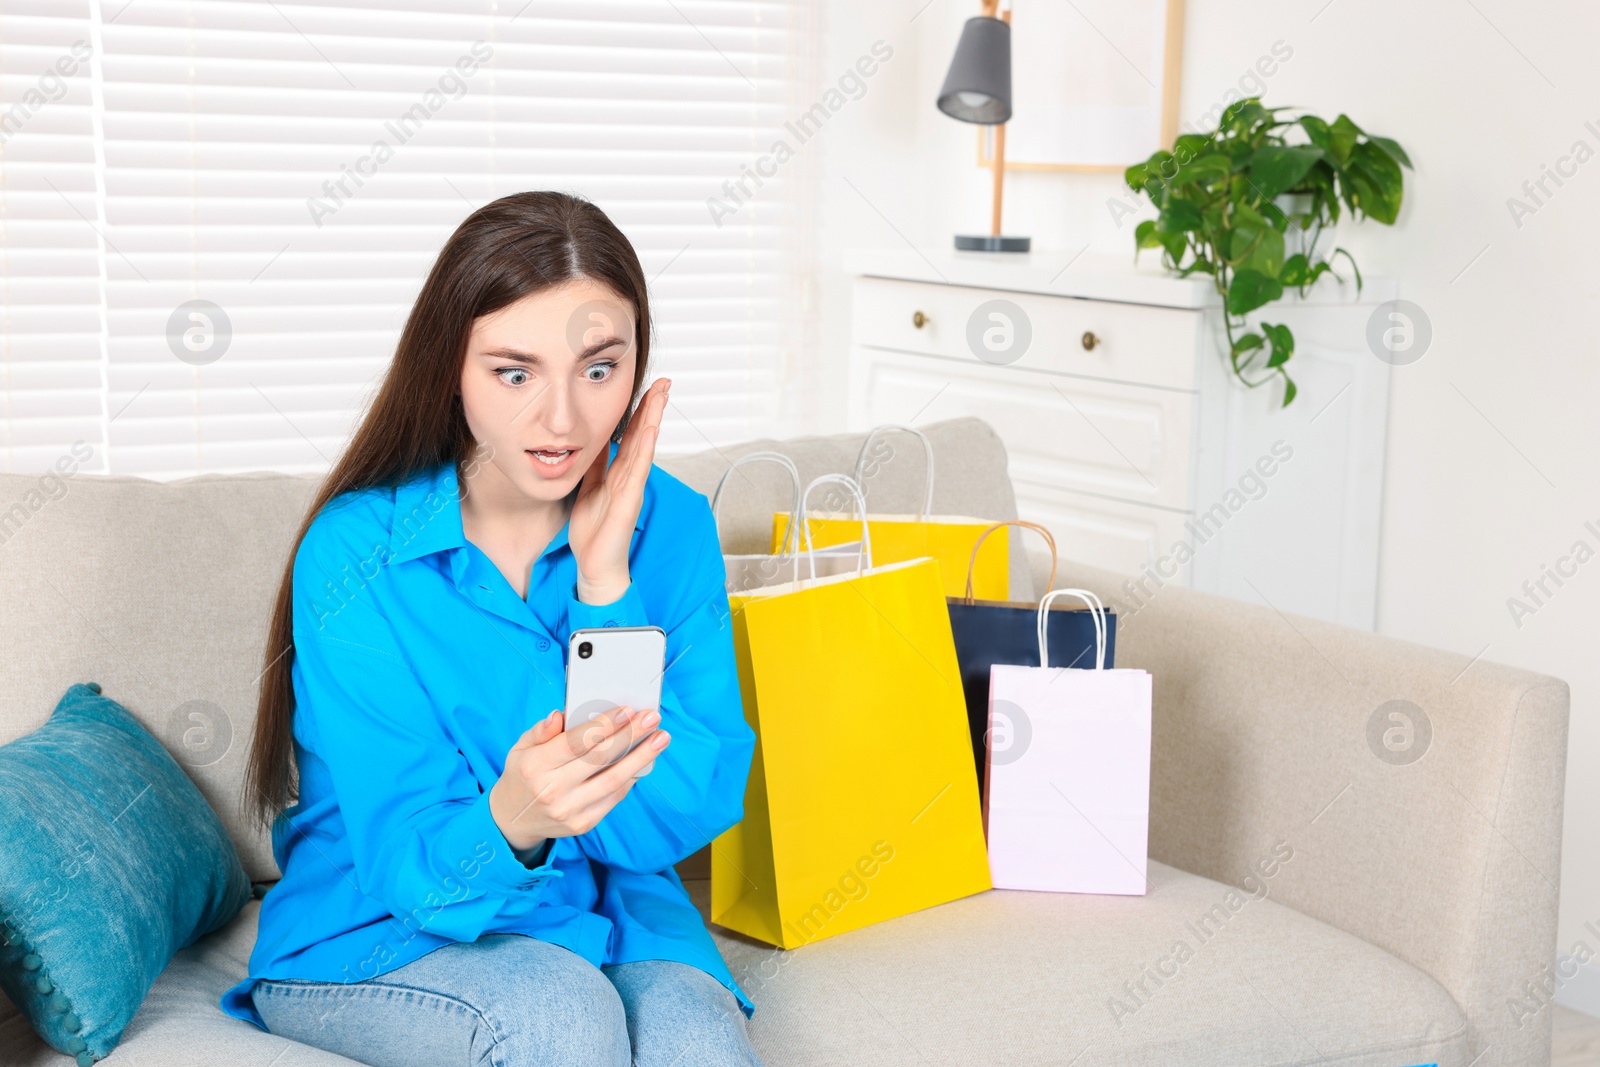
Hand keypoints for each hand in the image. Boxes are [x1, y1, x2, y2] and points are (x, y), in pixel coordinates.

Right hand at [489, 705, 671, 852]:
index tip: (627, 710)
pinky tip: (645, 760)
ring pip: (613, 780)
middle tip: (653, 717)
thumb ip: (541, 731)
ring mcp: (570, 810)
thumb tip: (561, 715)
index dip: (604, 726)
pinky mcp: (583, 824)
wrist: (512, 820)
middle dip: (631, 735)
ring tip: (661, 738)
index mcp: (535, 766)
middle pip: (600, 759)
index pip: (575, 743)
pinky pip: (614, 797)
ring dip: (641, 757)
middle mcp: (553, 791)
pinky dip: (631, 777)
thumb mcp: (520, 748)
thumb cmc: (522, 775)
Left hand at [568, 377, 669, 604]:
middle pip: (644, 435)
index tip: (649, 388)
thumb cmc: (594, 533)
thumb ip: (595, 466)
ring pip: (645, 446)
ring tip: (662, 395)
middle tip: (665, 381)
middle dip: (653, 407)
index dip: (640, 411)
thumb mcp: (588, 488)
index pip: (633, 435)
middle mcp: (629, 477)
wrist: (595, 565)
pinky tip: (652, 430)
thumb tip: (593, 441)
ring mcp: (631, 487)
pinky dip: (646, 449)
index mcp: (618, 473)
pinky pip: (638, 470)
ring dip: (654, 419)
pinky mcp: (628, 500)